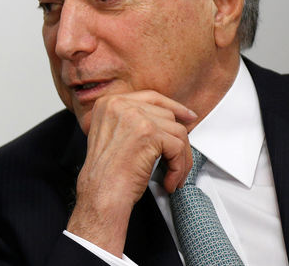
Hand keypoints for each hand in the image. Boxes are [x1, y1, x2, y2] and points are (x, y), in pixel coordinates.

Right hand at [66, 90, 196, 256]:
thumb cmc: (106, 172)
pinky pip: (178, 148)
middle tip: (179, 162)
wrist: (101, 192)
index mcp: (108, 103)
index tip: (187, 116)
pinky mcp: (149, 133)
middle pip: (167, 115)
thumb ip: (132, 120)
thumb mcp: (112, 135)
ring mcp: (135, 117)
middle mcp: (119, 105)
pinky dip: (179, 168)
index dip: (173, 106)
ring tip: (173, 176)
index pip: (150, 97)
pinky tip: (169, 181)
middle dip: (177, 141)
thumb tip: (168, 118)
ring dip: (181, 158)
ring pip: (177, 132)